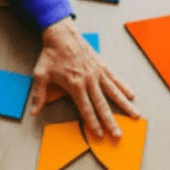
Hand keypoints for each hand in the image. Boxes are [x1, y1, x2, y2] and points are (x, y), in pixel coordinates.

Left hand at [31, 17, 138, 137]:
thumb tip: (35, 111)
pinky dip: (124, 87)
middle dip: (111, 122)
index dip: (93, 123)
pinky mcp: (103, 66)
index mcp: (75, 85)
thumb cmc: (51, 55)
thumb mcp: (40, 74)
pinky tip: (132, 95)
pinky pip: (116, 79)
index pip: (86, 108)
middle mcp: (89, 81)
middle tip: (118, 134)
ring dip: (125, 106)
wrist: (62, 35)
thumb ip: (39, 94)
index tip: (99, 134)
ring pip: (114, 93)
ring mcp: (98, 74)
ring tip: (135, 115)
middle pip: (103, 105)